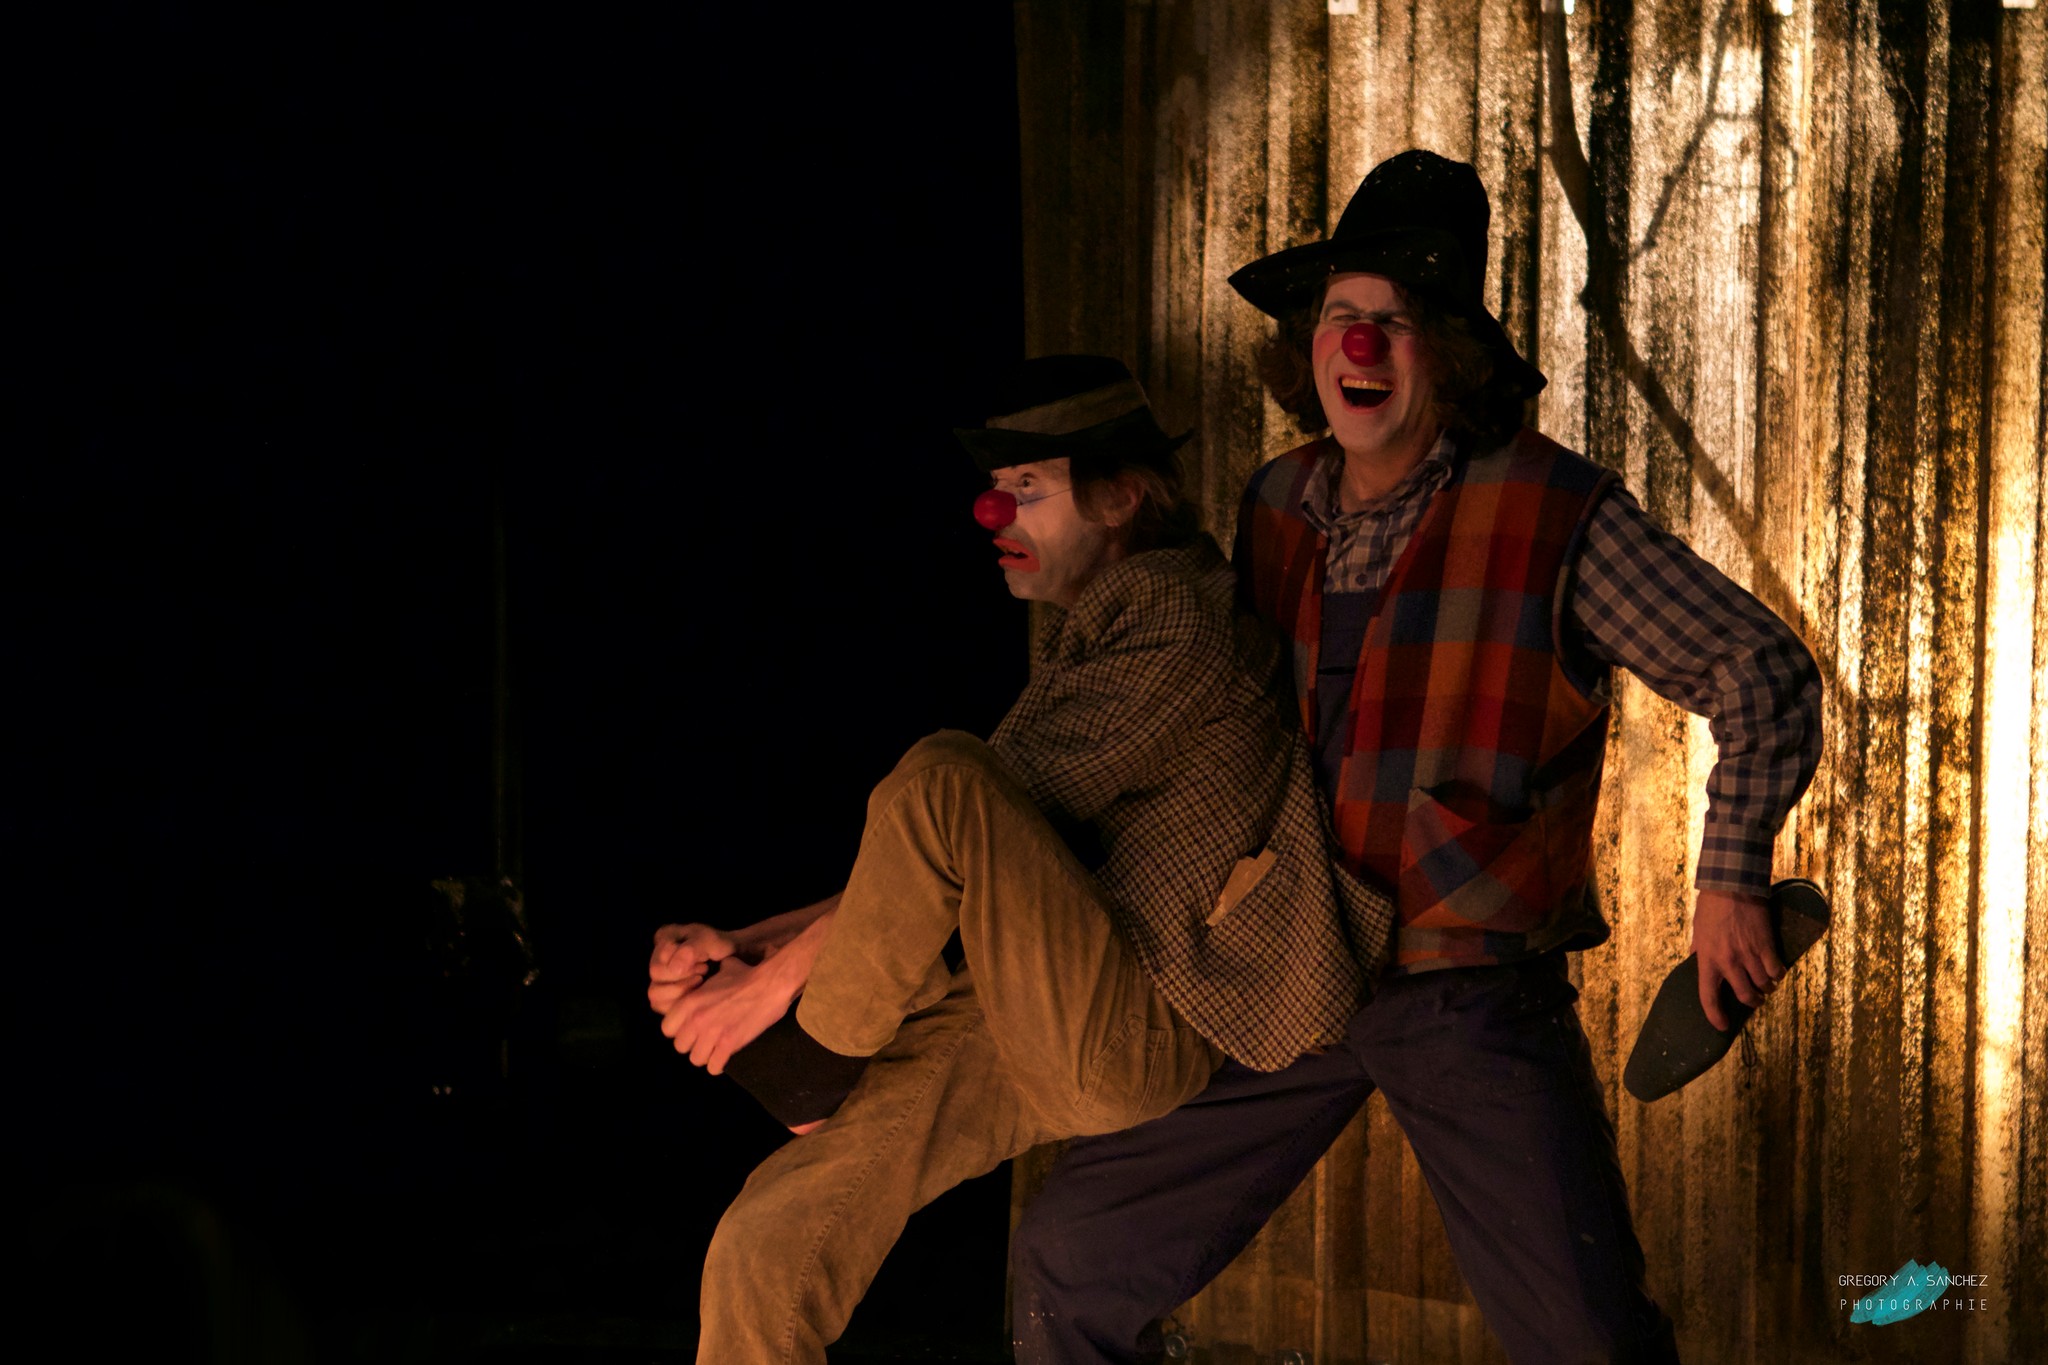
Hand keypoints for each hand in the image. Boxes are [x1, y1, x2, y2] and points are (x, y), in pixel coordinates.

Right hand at [648, 923, 738, 1012]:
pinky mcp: (668, 996)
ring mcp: (661, 979)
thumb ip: (691, 950)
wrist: (736, 959)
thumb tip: (673, 968)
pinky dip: (682, 1004)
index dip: (681, 967)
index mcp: (664, 939)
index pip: (657, 962)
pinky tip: (699, 993)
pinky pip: (665, 1008)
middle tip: (704, 972)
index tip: (703, 962)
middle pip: (655, 979)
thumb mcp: (709, 941)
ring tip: (701, 982)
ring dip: (681, 992)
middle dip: (682, 979)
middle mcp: (658, 959)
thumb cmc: (722, 946)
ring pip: (656, 997)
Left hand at [659, 956, 795, 1073]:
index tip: (689, 1029)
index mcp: (690, 1002)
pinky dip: (718, 1065)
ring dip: (705, 1056)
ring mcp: (712, 1034)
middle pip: (680, 1047)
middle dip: (692, 1045)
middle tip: (704, 1041)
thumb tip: (714, 970)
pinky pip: (713, 1067)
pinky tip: (724, 1058)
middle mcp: (696, 1019)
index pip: (667, 1028)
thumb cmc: (747, 975)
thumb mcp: (720, 971)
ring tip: (714, 1051)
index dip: (678, 1030)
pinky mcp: (729, 1044)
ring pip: (696, 1059)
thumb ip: (710, 978)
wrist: (770, 985)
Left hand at [1691, 888, 1783, 1031]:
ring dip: (1766, 987)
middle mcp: (1728, 961)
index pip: (1708, 996)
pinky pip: (1777, 971)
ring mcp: (1749, 954)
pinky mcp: (1766, 946)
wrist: (1732, 886)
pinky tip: (1776, 970)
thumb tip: (1697, 964)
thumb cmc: (1711, 907)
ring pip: (1764, 985)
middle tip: (1754, 999)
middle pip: (1745, 996)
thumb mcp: (1698, 931)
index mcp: (1707, 960)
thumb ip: (1699, 951)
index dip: (1715, 1016)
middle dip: (1752, 1002)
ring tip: (1765, 982)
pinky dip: (1778, 974)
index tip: (1721, 1026)